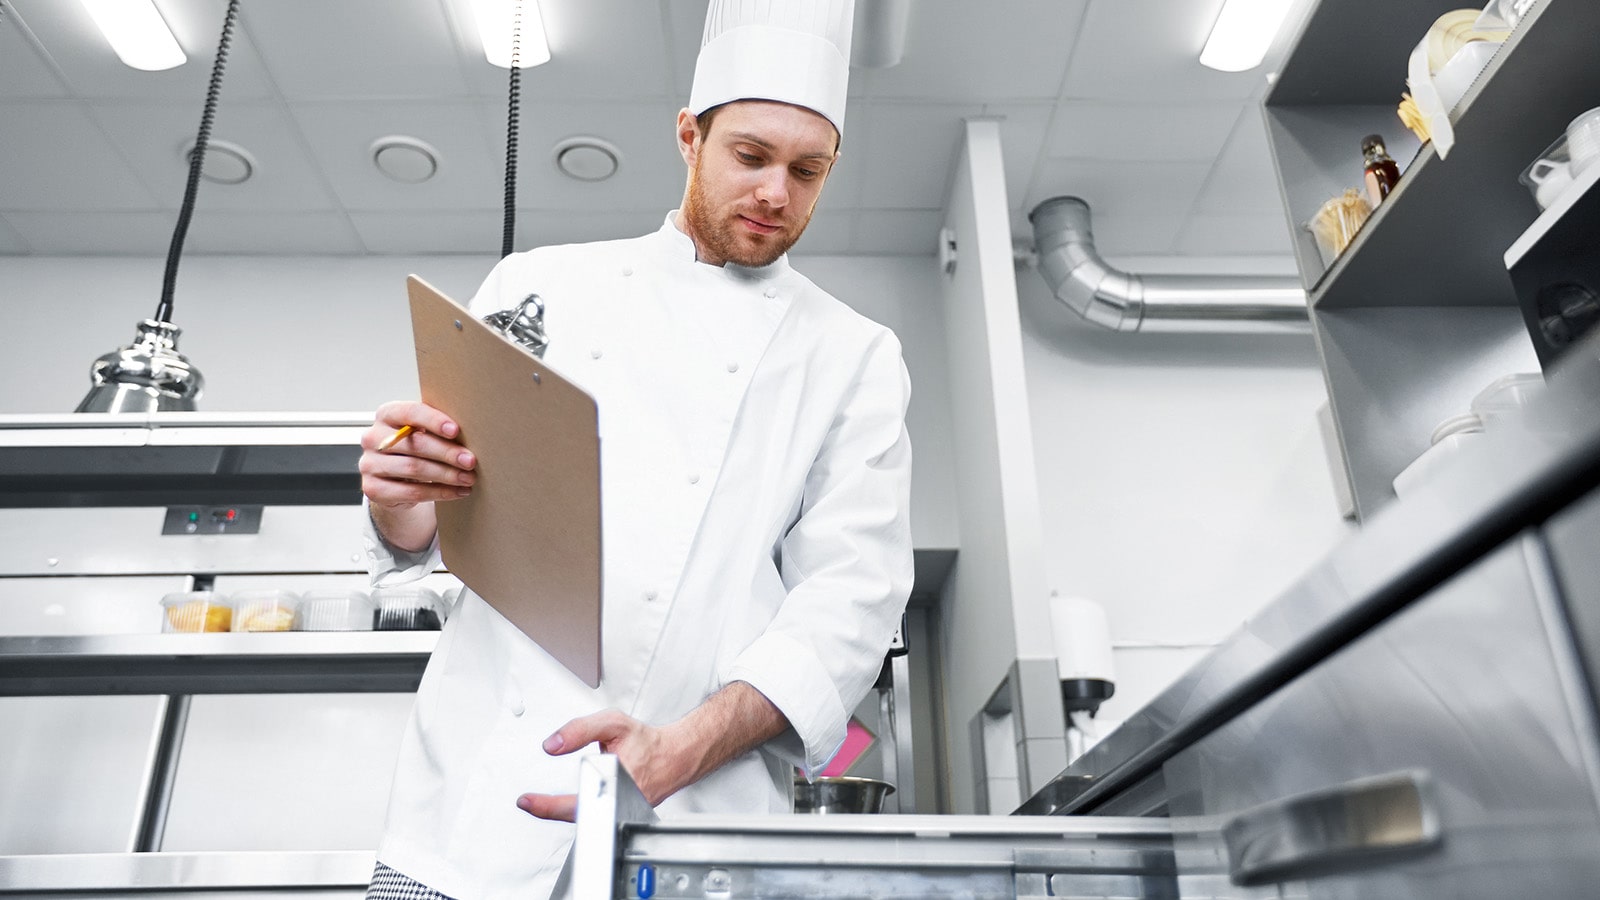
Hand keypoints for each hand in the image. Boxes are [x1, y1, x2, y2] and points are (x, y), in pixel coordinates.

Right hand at [359, 400, 476, 508]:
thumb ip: (437, 428)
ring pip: (414, 469)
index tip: (455, 431)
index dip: (434, 421)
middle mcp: (372, 437)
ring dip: (446, 475)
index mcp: (386, 414)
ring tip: (468, 478)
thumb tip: (471, 432)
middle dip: (447, 453)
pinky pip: (411, 492)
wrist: (394, 480)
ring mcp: (369, 464)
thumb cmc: (415, 448)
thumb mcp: (423, 432)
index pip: (410, 413)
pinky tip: (457, 492)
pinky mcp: (372, 488)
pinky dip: (439, 492)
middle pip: (415, 444)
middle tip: (470, 461)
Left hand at [515, 710, 685, 822]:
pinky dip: (579, 809)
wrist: (675, 756)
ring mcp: (621, 812)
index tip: (527, 801)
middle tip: (531, 802)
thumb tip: (553, 745)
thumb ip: (580, 730)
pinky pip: (595, 816)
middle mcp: (619, 803)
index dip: (548, 805)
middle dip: (551, 810)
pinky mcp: (622, 813)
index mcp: (615, 782)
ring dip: (564, 811)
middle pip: (577, 815)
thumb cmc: (647, 742)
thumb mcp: (613, 724)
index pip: (576, 801)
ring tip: (544, 802)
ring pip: (586, 818)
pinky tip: (569, 802)